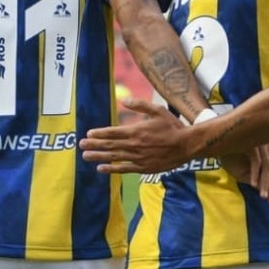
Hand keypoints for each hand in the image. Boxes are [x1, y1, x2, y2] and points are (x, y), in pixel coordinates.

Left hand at [80, 99, 197, 174]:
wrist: (187, 145)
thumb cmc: (172, 126)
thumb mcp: (158, 110)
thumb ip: (140, 105)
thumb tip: (123, 100)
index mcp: (136, 131)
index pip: (113, 132)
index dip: (99, 133)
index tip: (88, 133)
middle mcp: (135, 145)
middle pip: (110, 145)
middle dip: (94, 144)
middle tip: (81, 145)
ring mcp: (138, 158)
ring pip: (114, 157)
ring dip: (98, 157)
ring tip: (86, 156)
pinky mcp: (143, 167)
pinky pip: (124, 168)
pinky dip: (112, 169)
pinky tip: (101, 169)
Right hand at [222, 142, 268, 204]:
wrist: (213, 139)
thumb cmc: (227, 156)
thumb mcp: (240, 172)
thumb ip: (252, 179)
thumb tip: (263, 190)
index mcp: (267, 154)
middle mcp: (266, 148)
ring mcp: (260, 144)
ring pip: (268, 167)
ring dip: (266, 183)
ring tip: (263, 197)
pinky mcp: (251, 142)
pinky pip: (256, 160)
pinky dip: (255, 173)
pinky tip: (253, 185)